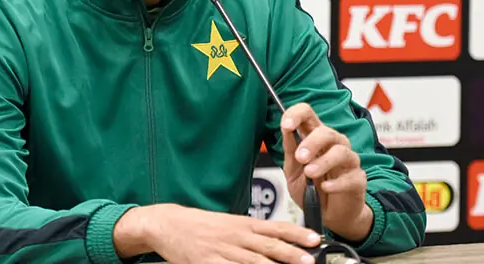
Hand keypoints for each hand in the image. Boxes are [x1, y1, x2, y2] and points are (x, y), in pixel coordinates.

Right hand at [115, 203, 321, 263]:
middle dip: (293, 254)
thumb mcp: (228, 224)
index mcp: (243, 224)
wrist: (169, 224)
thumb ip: (250, 233)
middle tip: (310, 260)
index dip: (297, 234)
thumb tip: (275, 242)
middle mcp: (237, 236)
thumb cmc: (200, 225)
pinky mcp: (209, 263)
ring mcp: (223, 251)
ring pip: (254, 261)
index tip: (314, 239)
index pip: (276, 227)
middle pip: (269, 246)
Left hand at [280, 103, 372, 241]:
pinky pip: (351, 176)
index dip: (297, 115)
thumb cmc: (310, 189)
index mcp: (314, 138)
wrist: (327, 216)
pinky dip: (337, 183)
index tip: (286, 125)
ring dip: (323, 161)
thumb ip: (290, 151)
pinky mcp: (358, 179)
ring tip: (310, 173)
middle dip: (311, 142)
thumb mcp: (292, 171)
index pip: (308, 114)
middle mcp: (334, 145)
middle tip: (300, 157)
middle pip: (326, 131)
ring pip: (341, 151)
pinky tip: (326, 188)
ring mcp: (348, 161)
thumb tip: (286, 130)